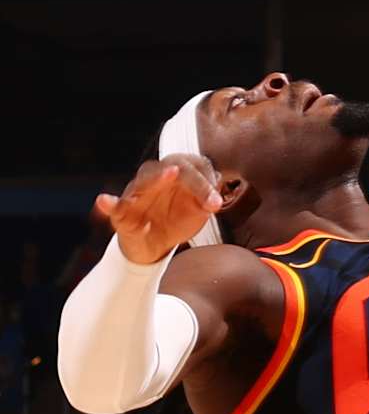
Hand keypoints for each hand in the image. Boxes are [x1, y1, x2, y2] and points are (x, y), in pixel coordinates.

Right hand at [95, 157, 221, 266]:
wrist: (155, 245)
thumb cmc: (177, 220)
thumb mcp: (197, 213)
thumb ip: (207, 201)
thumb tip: (219, 187)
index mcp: (176, 175)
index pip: (193, 169)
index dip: (206, 184)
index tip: (216, 205)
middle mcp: (155, 178)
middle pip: (170, 168)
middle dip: (186, 176)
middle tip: (193, 181)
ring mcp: (137, 194)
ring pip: (144, 182)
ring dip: (156, 179)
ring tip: (170, 174)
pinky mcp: (122, 214)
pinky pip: (115, 207)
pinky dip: (109, 204)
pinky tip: (103, 201)